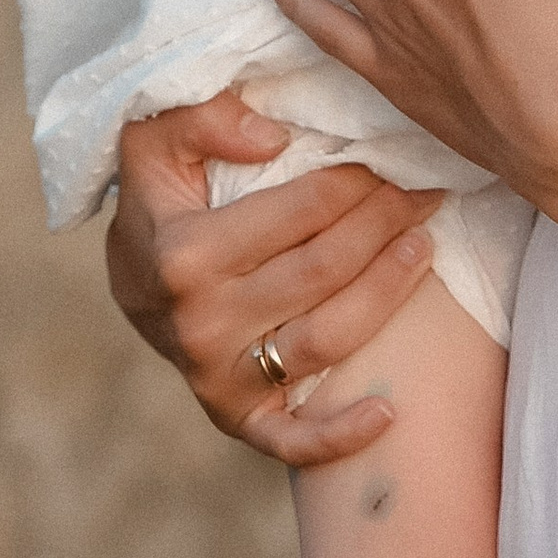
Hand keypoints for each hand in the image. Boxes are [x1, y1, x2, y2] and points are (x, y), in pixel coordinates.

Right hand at [107, 87, 443, 468]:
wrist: (132, 282)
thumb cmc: (159, 202)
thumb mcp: (154, 142)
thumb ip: (201, 117)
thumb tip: (273, 137)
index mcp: (186, 253)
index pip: (299, 211)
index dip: (356, 182)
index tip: (393, 160)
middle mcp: (202, 322)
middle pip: (324, 270)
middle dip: (384, 224)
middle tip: (425, 194)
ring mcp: (218, 376)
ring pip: (328, 339)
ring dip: (388, 293)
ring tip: (424, 248)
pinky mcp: (234, 417)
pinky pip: (291, 440)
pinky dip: (339, 436)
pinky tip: (388, 413)